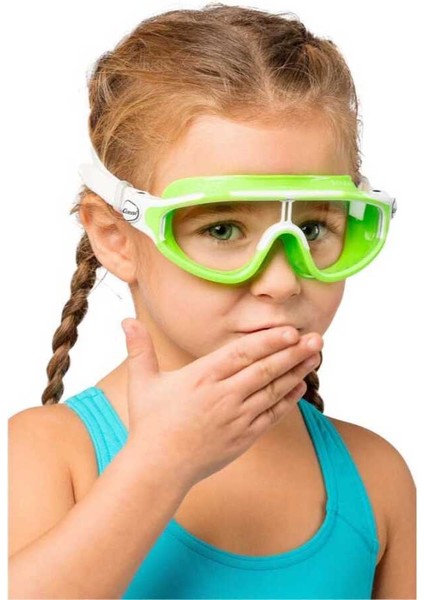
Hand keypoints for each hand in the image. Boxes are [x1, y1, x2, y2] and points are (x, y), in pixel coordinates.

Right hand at [122, 318, 322, 487]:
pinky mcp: (244, 437)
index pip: (242, 353)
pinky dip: (288, 400)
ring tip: (314, 356)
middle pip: (265, 369)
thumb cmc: (150, 424)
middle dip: (293, 352)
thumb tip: (125, 320)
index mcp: (202, 377)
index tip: (290, 330)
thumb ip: (139, 348)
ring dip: (296, 372)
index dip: (268, 341)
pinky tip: (301, 386)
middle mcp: (223, 395)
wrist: (158, 469)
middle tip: (316, 338)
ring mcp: (236, 417)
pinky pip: (272, 415)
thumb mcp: (142, 382)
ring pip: (273, 390)